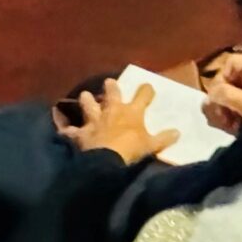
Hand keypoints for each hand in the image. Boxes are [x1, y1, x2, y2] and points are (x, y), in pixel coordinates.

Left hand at [57, 82, 177, 165]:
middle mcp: (113, 110)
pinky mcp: (82, 133)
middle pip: (112, 94)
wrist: (107, 159)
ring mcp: (95, 120)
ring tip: (84, 95)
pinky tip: (62, 130)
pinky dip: (67, 131)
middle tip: (109, 81)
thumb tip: (178, 132)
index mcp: (132, 111)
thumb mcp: (152, 145)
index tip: (147, 87)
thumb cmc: (132, 149)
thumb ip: (164, 138)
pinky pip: (72, 131)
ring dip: (87, 100)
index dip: (146, 90)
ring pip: (89, 105)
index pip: (142, 95)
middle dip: (111, 87)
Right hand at [201, 52, 241, 133]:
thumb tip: (210, 92)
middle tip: (221, 119)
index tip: (216, 99)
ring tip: (228, 126)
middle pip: (230, 80)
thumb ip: (226, 94)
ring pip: (234, 93)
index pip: (230, 64)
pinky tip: (235, 127)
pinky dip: (236, 114)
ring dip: (226, 110)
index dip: (219, 80)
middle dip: (221, 101)